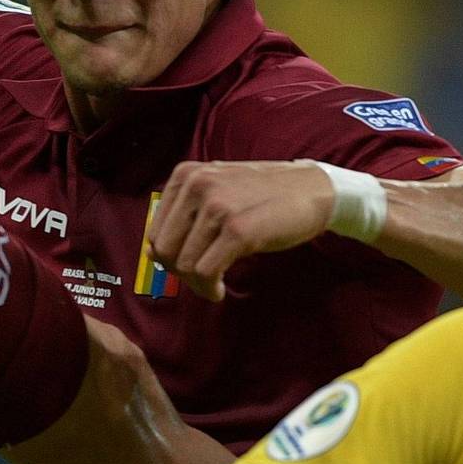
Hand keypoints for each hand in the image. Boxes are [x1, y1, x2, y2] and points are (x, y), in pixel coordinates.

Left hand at [146, 160, 338, 300]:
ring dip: (198, 284)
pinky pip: (206, 273)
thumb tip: (149, 253)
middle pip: (164, 250)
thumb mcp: (217, 193)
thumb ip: (183, 217)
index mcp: (186, 174)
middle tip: (204, 278)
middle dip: (180, 273)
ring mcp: (217, 207)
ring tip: (216, 283)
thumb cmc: (263, 195)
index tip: (191, 265)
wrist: (312, 190)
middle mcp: (197, 185)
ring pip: (184, 264)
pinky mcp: (238, 230)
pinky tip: (221, 289)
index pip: (154, 231)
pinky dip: (210, 288)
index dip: (170, 257)